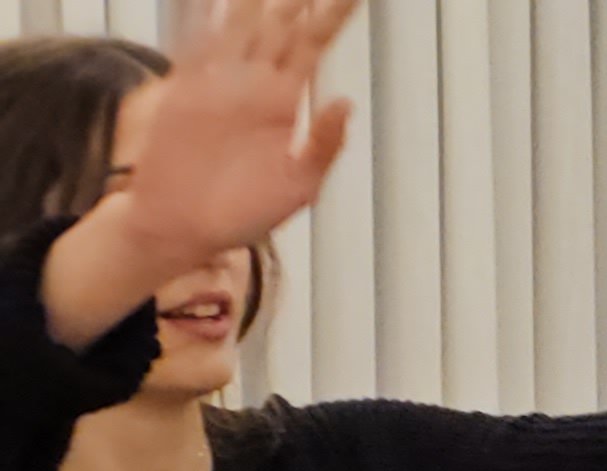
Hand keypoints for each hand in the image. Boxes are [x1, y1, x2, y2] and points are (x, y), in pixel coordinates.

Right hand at [69, 0, 362, 301]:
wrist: (185, 230)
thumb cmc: (243, 213)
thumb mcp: (299, 184)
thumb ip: (323, 143)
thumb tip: (343, 101)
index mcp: (283, 100)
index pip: (313, 45)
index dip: (331, 16)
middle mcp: (252, 83)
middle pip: (278, 25)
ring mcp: (216, 83)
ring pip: (238, 26)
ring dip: (252, 1)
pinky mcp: (182, 91)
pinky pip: (192, 46)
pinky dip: (199, 20)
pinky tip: (208, 0)